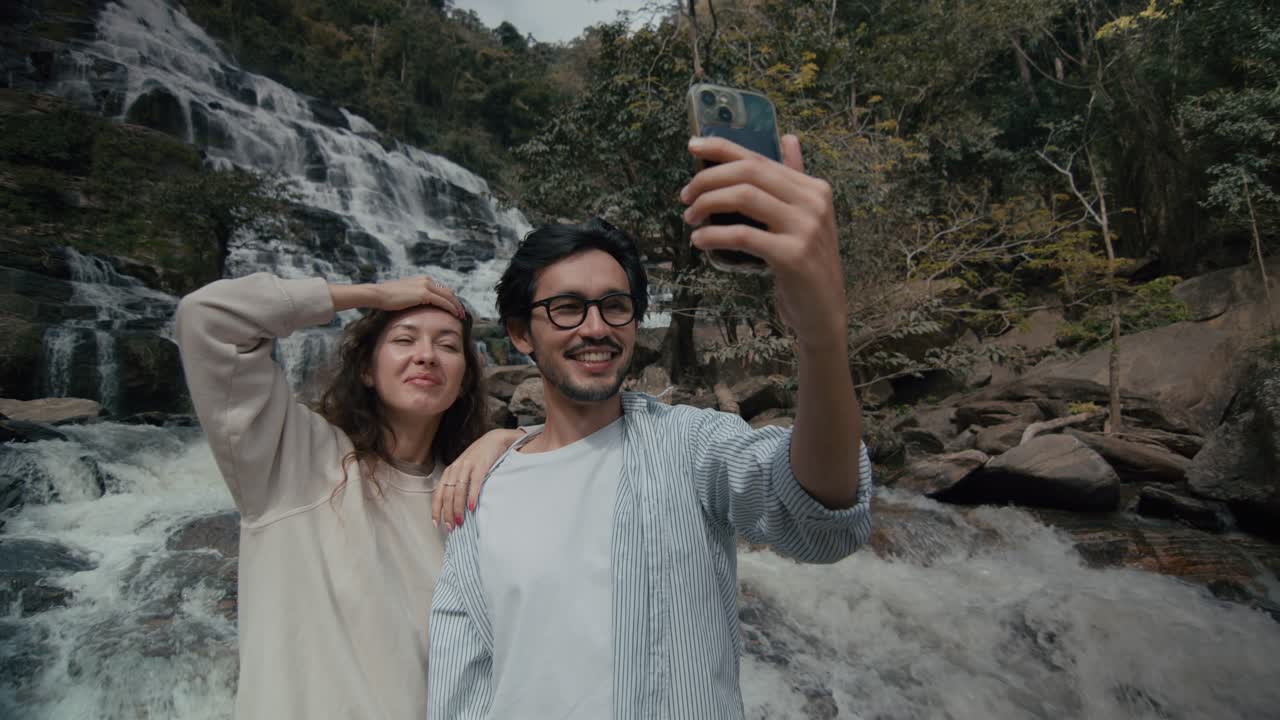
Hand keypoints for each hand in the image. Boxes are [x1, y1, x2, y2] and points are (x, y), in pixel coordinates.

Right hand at [373, 276, 465, 316]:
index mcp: (422, 280)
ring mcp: (425, 285)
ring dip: (456, 306)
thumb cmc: (386, 298)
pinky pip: (443, 302)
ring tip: (461, 315)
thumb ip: (412, 297)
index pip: (441, 289)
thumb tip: (415, 306)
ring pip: (448, 296)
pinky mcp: (424, 293)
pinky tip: (455, 315)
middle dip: (456, 302)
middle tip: (462, 312)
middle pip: (448, 291)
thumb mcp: (403, 295)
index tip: (454, 307)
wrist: (378, 295)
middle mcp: (426, 280)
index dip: (449, 299)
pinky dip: (451, 308)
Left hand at [432, 428, 523, 531]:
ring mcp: (467, 467)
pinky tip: (471, 507)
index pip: (438, 493)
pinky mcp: (480, 466)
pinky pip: (474, 484)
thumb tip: (455, 505)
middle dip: (448, 513)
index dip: (436, 509)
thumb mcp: (464, 469)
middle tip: (451, 527)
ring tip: (460, 522)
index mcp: (449, 472)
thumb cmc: (479, 457)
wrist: (493, 440)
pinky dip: (471, 496)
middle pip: (447, 495)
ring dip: (458, 509)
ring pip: (458, 492)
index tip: (437, 524)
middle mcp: (455, 469)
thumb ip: (458, 483)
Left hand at [680, 135, 847, 351]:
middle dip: (708, 179)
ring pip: (744, 197)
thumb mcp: (804, 218)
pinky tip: (699, 240)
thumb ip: (794, 180)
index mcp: (814, 188)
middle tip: (686, 196)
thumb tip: (789, 138)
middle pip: (749, 172)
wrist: (823, 313)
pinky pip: (743, 235)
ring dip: (707, 203)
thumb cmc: (805, 266)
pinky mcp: (793, 255)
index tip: (692, 146)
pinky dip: (714, 235)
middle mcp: (813, 202)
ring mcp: (806, 228)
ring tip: (691, 218)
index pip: (760, 157)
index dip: (722, 147)